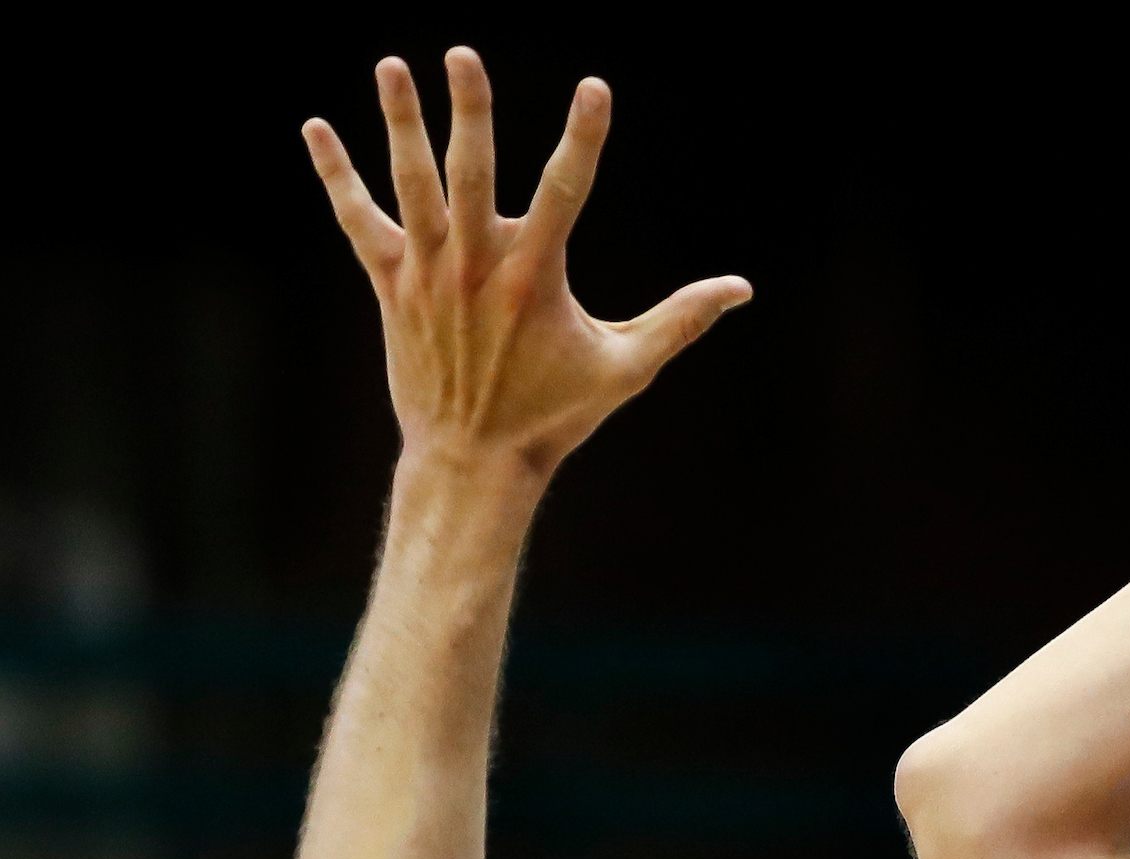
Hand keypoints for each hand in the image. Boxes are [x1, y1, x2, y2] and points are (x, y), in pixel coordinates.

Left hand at [304, 49, 751, 479]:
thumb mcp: (626, 369)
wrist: (473, 459)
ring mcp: (429, 273)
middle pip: (471, 171)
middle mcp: (477, 265)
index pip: (565, 191)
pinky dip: (336, 175)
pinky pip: (358, 220)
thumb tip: (741, 289)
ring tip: (393, 65)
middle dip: (469, 109)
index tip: (594, 88)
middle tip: (463, 53)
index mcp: (536, 277)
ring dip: (401, 122)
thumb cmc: (555, 414)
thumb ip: (680, 320)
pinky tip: (315, 128)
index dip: (583, 137)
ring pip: (411, 183)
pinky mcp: (391, 285)